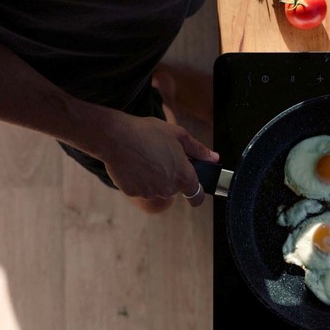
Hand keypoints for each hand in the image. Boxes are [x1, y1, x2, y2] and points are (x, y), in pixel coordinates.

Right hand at [97, 111, 219, 208]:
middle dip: (171, 176)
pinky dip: (139, 179)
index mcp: (183, 176)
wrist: (116, 136)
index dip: (197, 194)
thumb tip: (213, 158)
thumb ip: (199, 150)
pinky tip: (134, 163)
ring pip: (156, 188)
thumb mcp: (179, 135)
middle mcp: (168, 188)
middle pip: (174, 188)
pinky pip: (140, 188)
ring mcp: (150, 192)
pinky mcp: (133, 193)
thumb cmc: (149, 132)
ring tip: (145, 157)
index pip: (197, 196)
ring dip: (154, 178)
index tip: (194, 190)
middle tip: (161, 157)